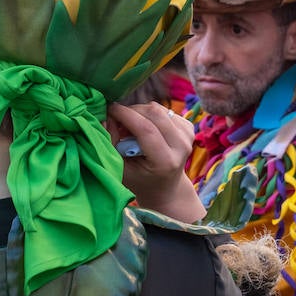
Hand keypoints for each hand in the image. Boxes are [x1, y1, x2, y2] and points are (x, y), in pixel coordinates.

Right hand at [107, 102, 204, 222]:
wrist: (165, 186)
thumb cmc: (138, 179)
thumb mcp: (120, 167)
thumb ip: (111, 143)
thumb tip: (106, 117)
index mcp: (166, 161)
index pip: (146, 130)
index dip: (125, 115)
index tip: (109, 109)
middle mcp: (182, 147)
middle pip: (154, 114)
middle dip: (131, 111)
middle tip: (117, 120)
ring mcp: (188, 136)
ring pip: (159, 109)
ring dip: (139, 112)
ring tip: (130, 127)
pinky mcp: (189, 127)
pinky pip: (164, 110)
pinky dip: (150, 114)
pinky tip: (145, 128)